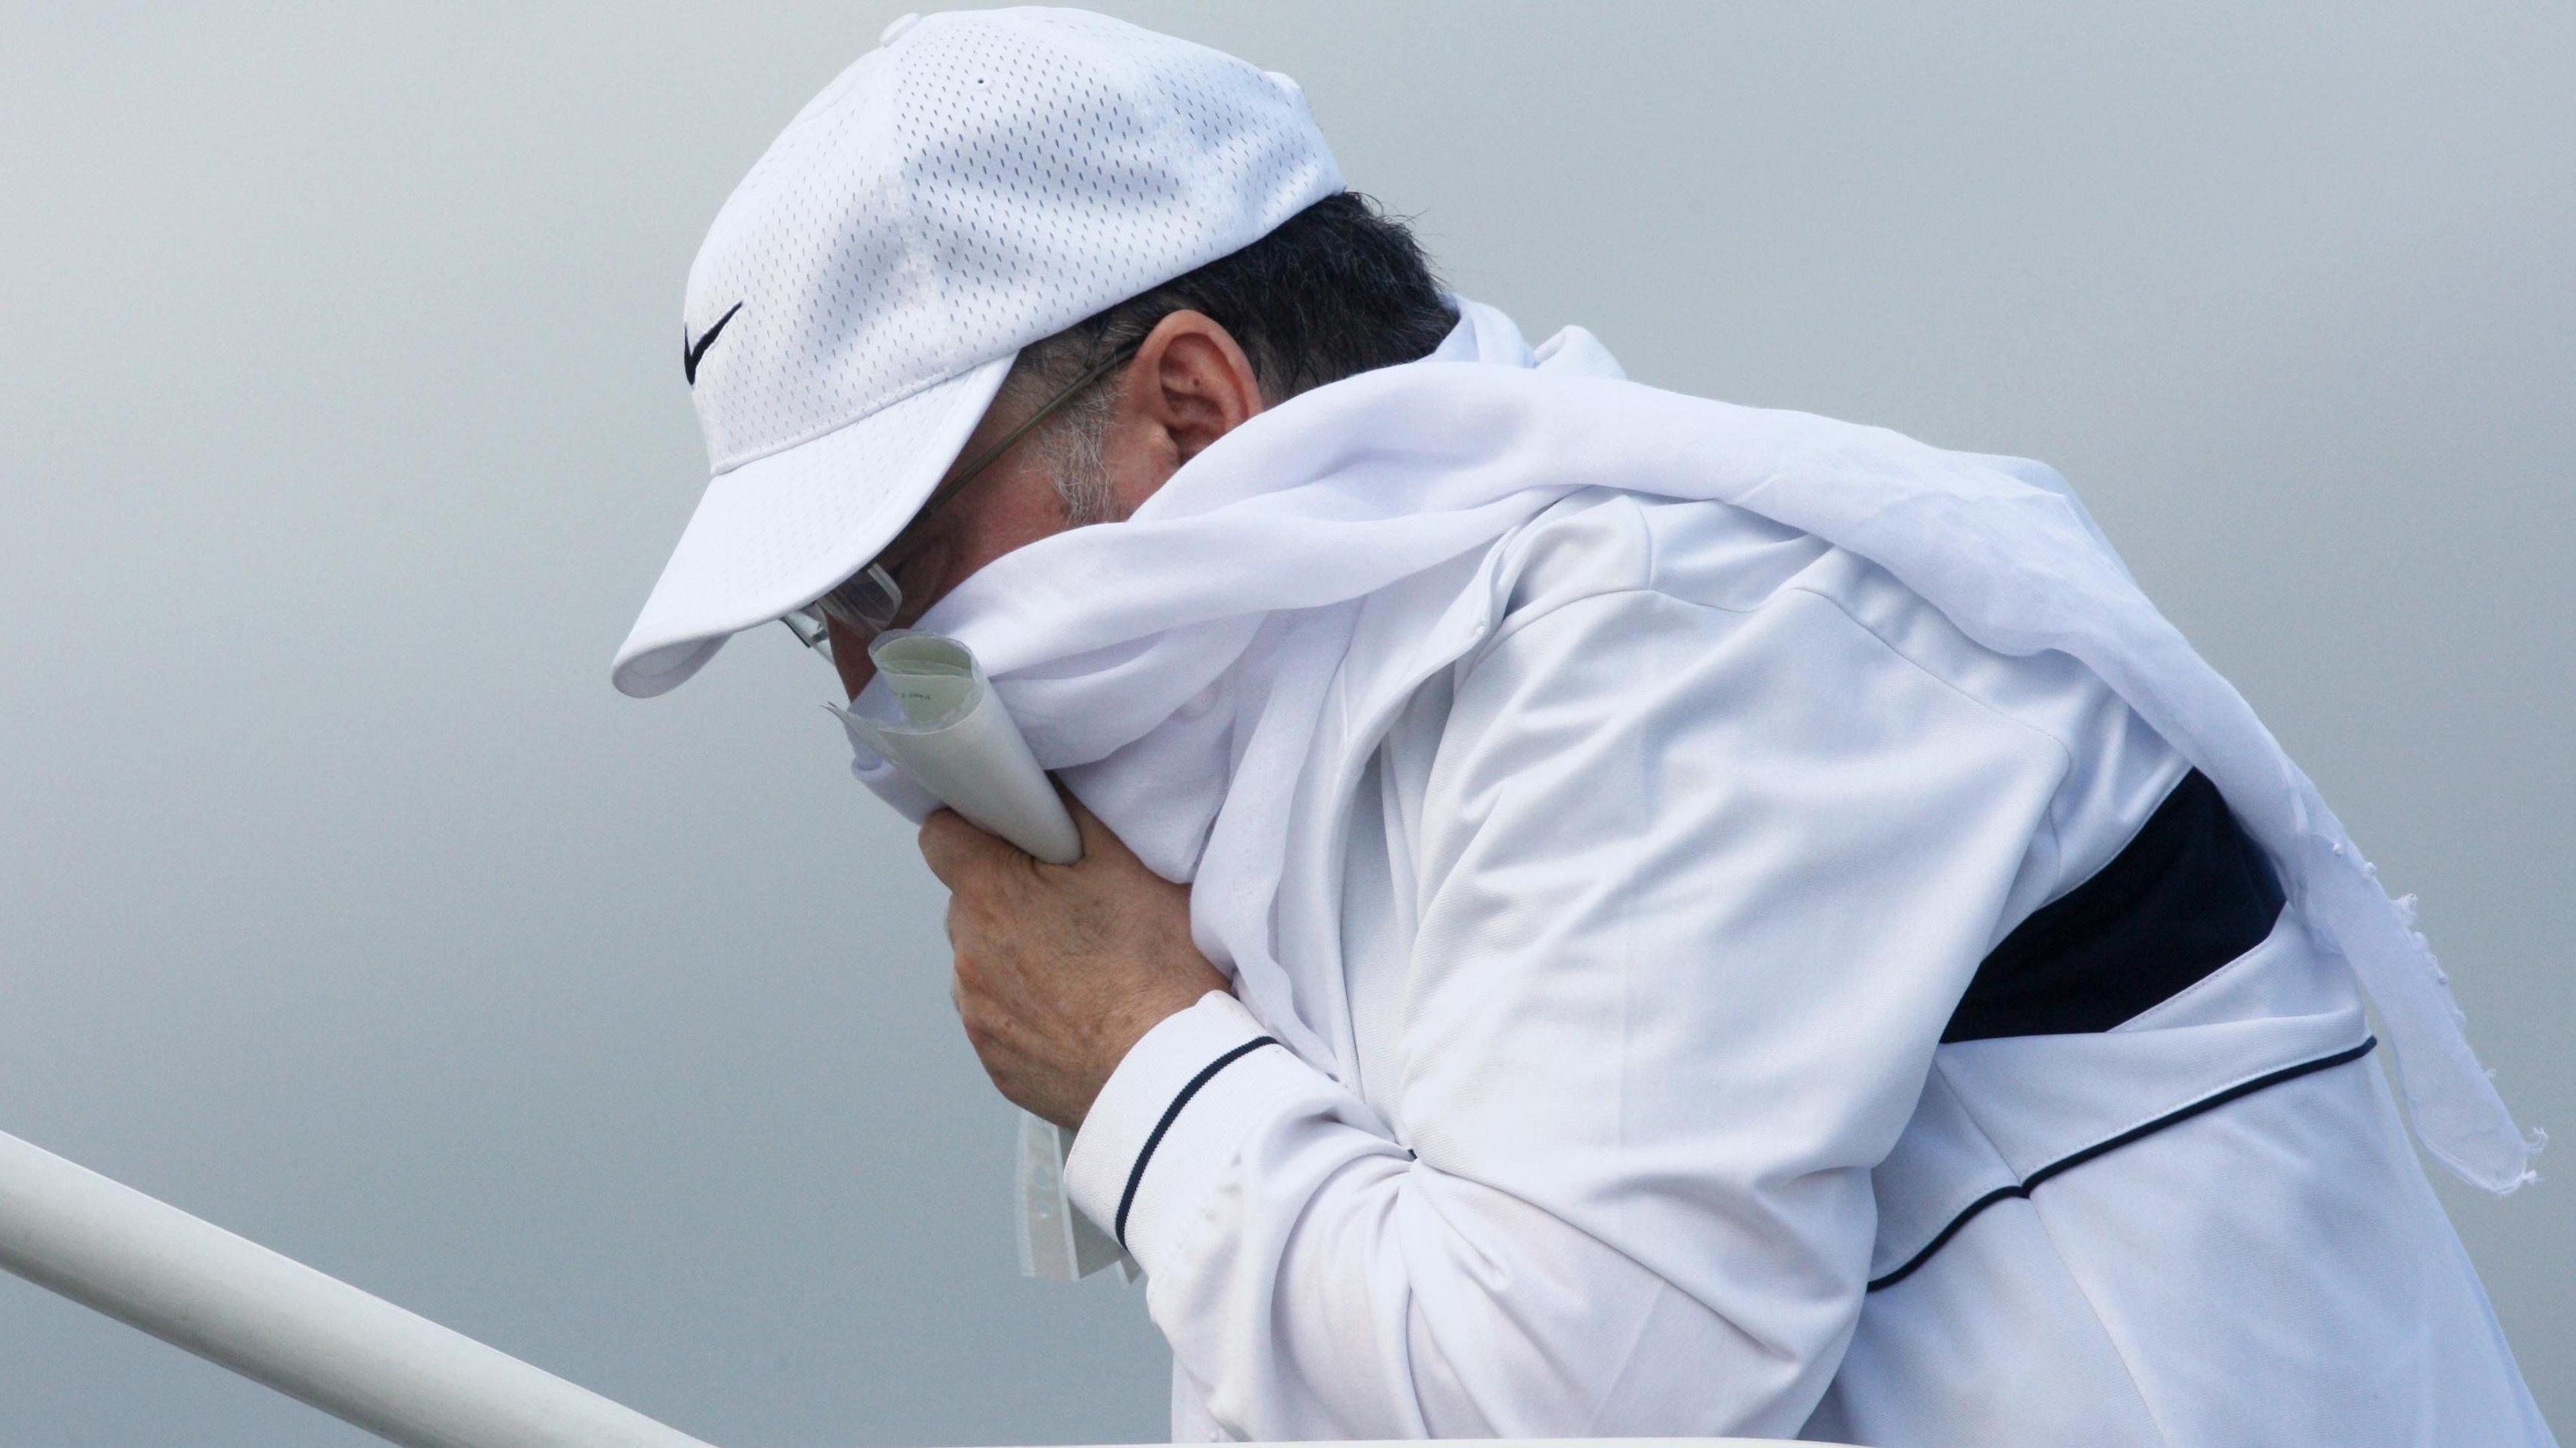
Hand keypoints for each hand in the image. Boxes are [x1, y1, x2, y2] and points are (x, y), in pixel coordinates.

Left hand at [919, 794, 1230, 1128]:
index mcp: (989, 894)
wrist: (1169, 1075)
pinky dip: (1029, 1011)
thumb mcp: (1128, 865)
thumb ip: (1072, 818)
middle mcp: (968, 954)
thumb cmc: (1155, 968)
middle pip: (970, 903)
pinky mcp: (996, 1063)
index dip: (973, 829)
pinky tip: (1080, 1014)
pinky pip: (1000, 1019)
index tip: (1009, 836)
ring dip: (1015, 957)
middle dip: (1009, 897)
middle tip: (1072, 909)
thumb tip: (1044, 796)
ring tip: (1083, 971)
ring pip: (983, 963)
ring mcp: (978, 1015)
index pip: (941, 837)